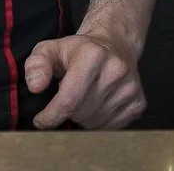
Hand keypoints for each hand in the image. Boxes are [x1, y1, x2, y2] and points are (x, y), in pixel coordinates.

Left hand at [24, 33, 145, 129]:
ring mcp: (130, 87)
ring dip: (82, 117)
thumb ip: (37, 64)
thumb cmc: (77, 50)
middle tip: (66, 95)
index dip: (52, 114)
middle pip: (81, 112)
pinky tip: (96, 103)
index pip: (70, 98)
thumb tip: (34, 86)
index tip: (40, 121)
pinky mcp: (138, 102)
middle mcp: (115, 70)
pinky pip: (111, 128)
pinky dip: (98, 122)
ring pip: (95, 123)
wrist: (113, 44)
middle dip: (67, 111)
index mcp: (92, 55)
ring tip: (82, 97)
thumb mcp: (51, 48)